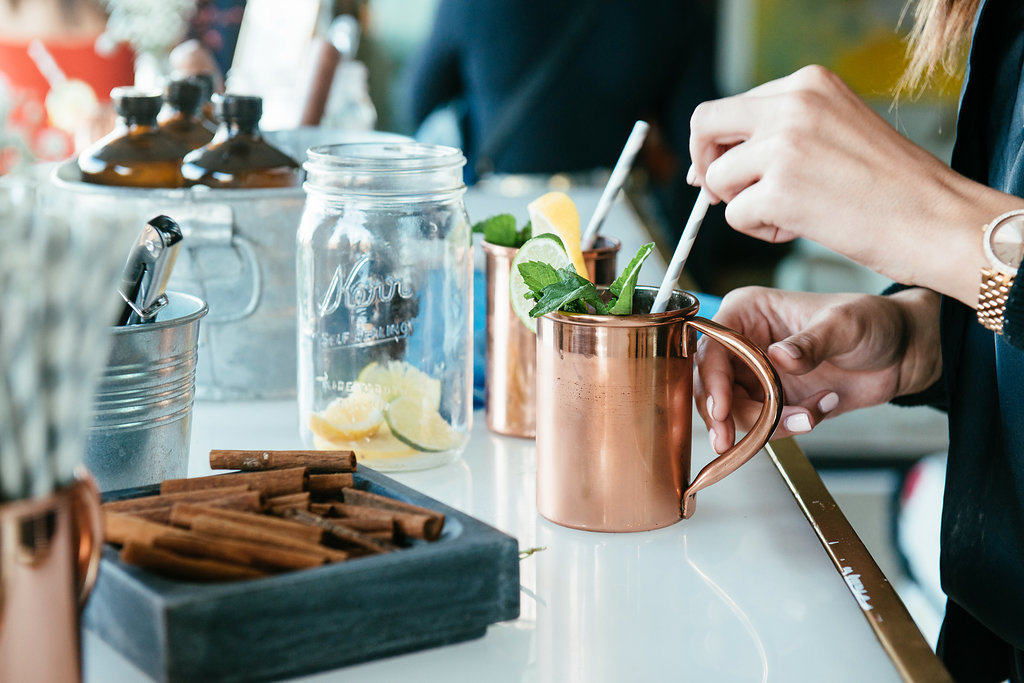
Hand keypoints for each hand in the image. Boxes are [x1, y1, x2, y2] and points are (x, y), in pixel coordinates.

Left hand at [688, 65, 1019, 306]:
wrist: (938, 219)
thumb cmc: (893, 186)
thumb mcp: (836, 131)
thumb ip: (780, 133)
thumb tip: (709, 166)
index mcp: (808, 83)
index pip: (730, 106)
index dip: (718, 143)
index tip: (725, 170)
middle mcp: (792, 104)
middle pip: (704, 124)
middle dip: (705, 164)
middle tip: (724, 195)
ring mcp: (784, 145)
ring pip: (718, 178)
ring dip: (744, 206)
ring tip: (792, 215)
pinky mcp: (780, 190)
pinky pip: (735, 215)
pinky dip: (760, 230)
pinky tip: (802, 227)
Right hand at [695, 286, 941, 451]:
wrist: (901, 354)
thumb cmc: (872, 322)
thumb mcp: (844, 325)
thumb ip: (810, 343)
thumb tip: (779, 357)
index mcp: (749, 312)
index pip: (713, 346)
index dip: (712, 380)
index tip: (720, 409)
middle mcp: (744, 342)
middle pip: (712, 384)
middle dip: (724, 414)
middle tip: (730, 441)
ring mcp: (756, 373)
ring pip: (733, 410)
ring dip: (765, 423)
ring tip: (807, 416)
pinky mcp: (771, 399)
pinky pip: (760, 424)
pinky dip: (785, 428)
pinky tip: (816, 412)